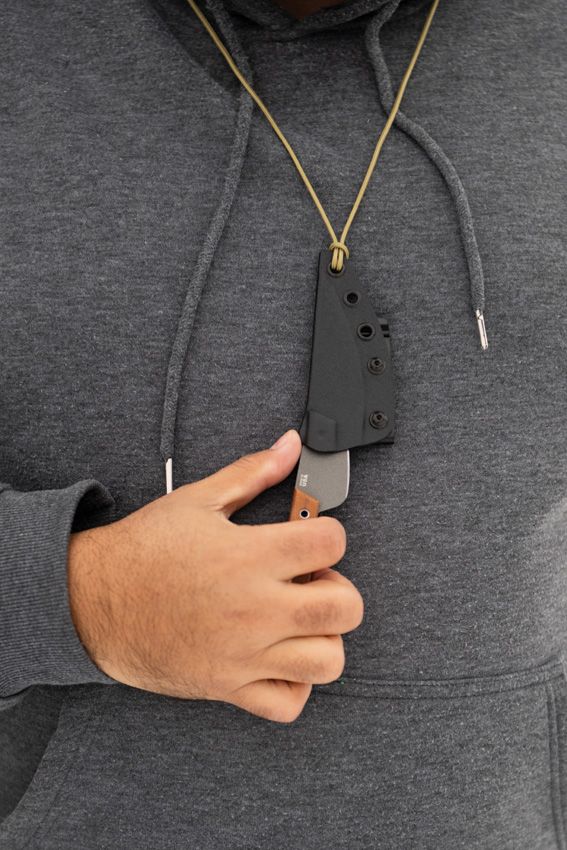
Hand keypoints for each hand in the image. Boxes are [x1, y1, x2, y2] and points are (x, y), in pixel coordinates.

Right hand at [67, 429, 362, 722]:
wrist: (92, 601)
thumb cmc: (143, 550)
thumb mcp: (197, 499)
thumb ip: (252, 473)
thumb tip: (289, 445)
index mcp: (248, 557)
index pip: (331, 542)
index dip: (329, 532)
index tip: (313, 535)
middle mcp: (253, 609)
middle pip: (345, 608)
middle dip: (339, 588)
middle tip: (312, 579)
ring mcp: (243, 654)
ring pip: (328, 662)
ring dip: (325, 637)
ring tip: (300, 619)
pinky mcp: (228, 686)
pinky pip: (289, 704)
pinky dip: (296, 684)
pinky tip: (281, 655)